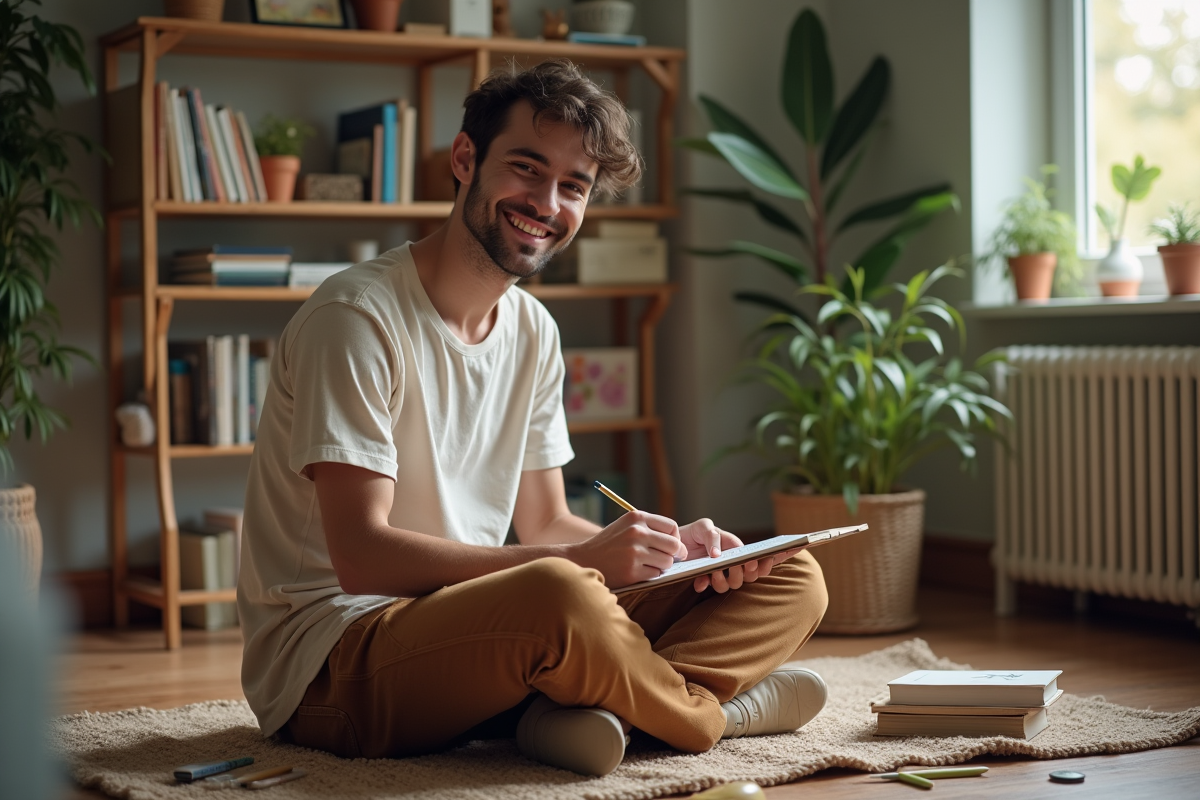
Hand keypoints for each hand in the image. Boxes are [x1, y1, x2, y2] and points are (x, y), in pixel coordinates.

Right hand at [569, 510, 686, 587]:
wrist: (583, 559)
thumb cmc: (609, 543)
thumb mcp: (625, 525)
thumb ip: (648, 527)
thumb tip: (677, 539)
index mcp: (636, 517)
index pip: (672, 527)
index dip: (675, 538)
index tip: (671, 545)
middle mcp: (637, 532)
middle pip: (674, 545)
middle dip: (675, 554)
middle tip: (669, 559)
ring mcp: (634, 552)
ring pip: (667, 562)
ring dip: (662, 566)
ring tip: (649, 564)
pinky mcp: (632, 571)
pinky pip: (655, 574)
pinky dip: (651, 575)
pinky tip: (639, 571)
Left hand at [678, 519, 801, 593]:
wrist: (672, 543)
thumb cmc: (694, 533)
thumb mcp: (705, 527)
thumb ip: (715, 537)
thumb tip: (720, 557)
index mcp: (741, 550)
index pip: (767, 557)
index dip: (779, 557)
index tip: (776, 556)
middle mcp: (735, 565)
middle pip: (752, 575)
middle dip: (747, 572)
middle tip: (738, 565)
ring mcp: (721, 574)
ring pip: (732, 585)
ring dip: (724, 580)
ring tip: (713, 572)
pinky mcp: (705, 581)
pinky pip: (709, 588)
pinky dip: (704, 584)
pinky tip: (699, 583)